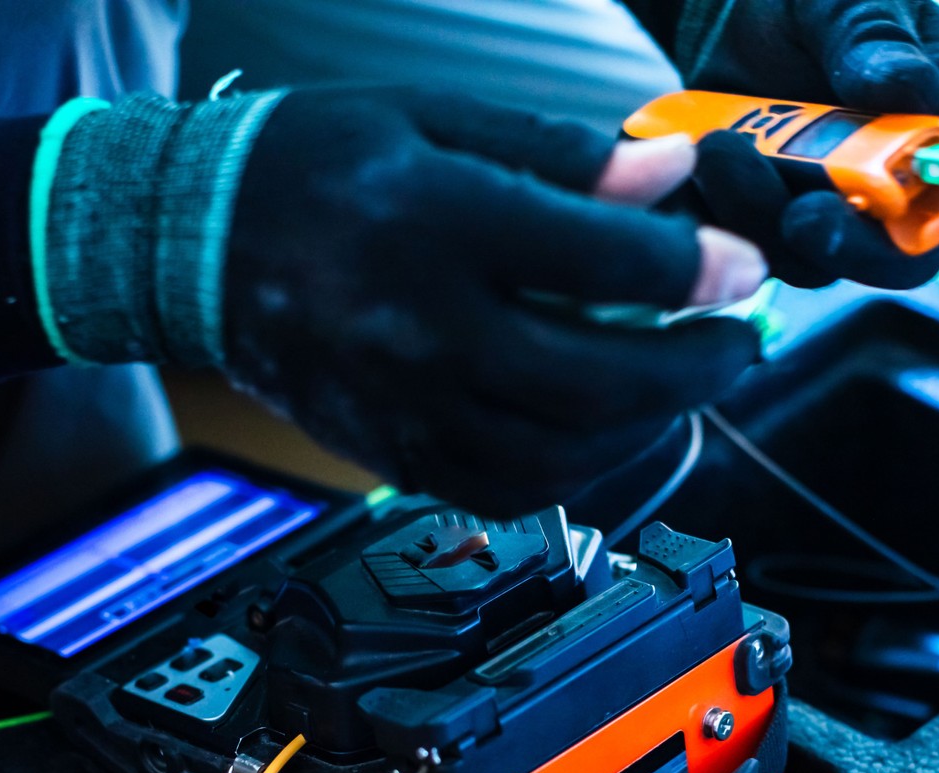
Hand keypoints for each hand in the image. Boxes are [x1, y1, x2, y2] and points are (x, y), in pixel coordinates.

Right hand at [220, 86, 765, 513]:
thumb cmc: (314, 168)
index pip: (604, 258)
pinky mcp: (396, 455)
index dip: (698, 267)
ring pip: (564, 454)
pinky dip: (581, 468)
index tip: (742, 266)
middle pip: (598, 379)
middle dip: (697, 367)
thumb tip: (669, 177)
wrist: (196, 244)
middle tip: (738, 343)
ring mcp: (406, 407)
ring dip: (649, 427)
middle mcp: (420, 328)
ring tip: (683, 385)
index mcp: (433, 221)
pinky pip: (510, 490)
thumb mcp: (438, 118)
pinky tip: (607, 426)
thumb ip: (561, 154)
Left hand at [653, 0, 938, 288]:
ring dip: (770, 222)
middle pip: (910, 252)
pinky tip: (700, 160)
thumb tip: (907, 84)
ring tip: (722, 150)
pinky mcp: (774, 226)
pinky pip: (753, 250)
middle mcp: (905, 177)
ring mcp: (840, 210)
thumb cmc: (809, 1)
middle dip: (861, 248)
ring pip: (823, 260)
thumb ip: (871, 36)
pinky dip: (724, 218)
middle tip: (807, 215)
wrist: (727, 13)